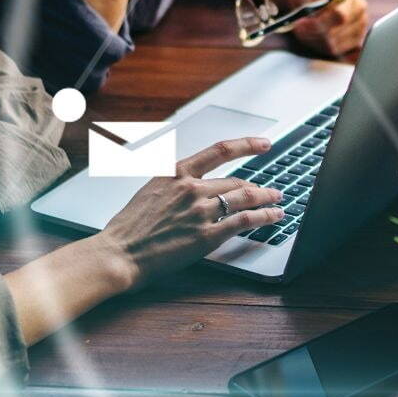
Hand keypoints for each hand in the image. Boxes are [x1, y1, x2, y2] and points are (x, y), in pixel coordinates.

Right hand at [94, 137, 284, 288]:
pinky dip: (265, 217)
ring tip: (278, 201)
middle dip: (258, 186)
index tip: (263, 143)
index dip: (247, 145)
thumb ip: (174, 184)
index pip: (220, 150)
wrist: (119, 253)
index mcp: (175, 172)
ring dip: (267, 199)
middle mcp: (191, 187)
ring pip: (246, 197)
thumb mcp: (149, 191)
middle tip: (271, 190)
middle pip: (236, 181)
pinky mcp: (207, 235)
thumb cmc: (128, 228)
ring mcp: (200, 210)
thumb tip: (193, 182)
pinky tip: (274, 217)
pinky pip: (245, 221)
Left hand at [284, 0, 369, 56]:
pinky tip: (312, 38)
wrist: (309, 3)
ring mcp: (360, 26)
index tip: (300, 22)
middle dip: (313, 32)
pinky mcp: (356, 42)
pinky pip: (336, 52)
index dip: (319, 22)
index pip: (339, 14)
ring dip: (314, 41)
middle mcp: (359, 8)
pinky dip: (320, 48)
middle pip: (337, 30)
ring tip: (303, 32)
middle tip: (297, 28)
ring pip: (335, 44)